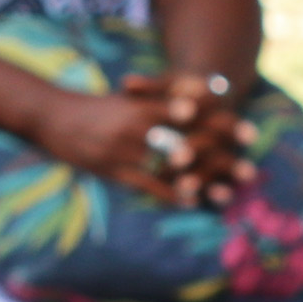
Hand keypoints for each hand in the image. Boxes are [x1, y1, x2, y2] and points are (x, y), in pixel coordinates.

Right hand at [38, 75, 251, 209]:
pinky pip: (147, 184)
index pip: (194, 114)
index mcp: (147, 104)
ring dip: (201, 182)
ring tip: (226, 195)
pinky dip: (170, 194)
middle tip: (249, 171)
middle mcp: (140, 125)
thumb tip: (195, 98)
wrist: (52, 114)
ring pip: (171, 168)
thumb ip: (160, 99)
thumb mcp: (129, 98)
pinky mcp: (113, 169)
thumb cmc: (96, 107)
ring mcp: (126, 148)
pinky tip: (190, 203)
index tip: (250, 134)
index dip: (223, 124)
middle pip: (190, 142)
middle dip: (221, 159)